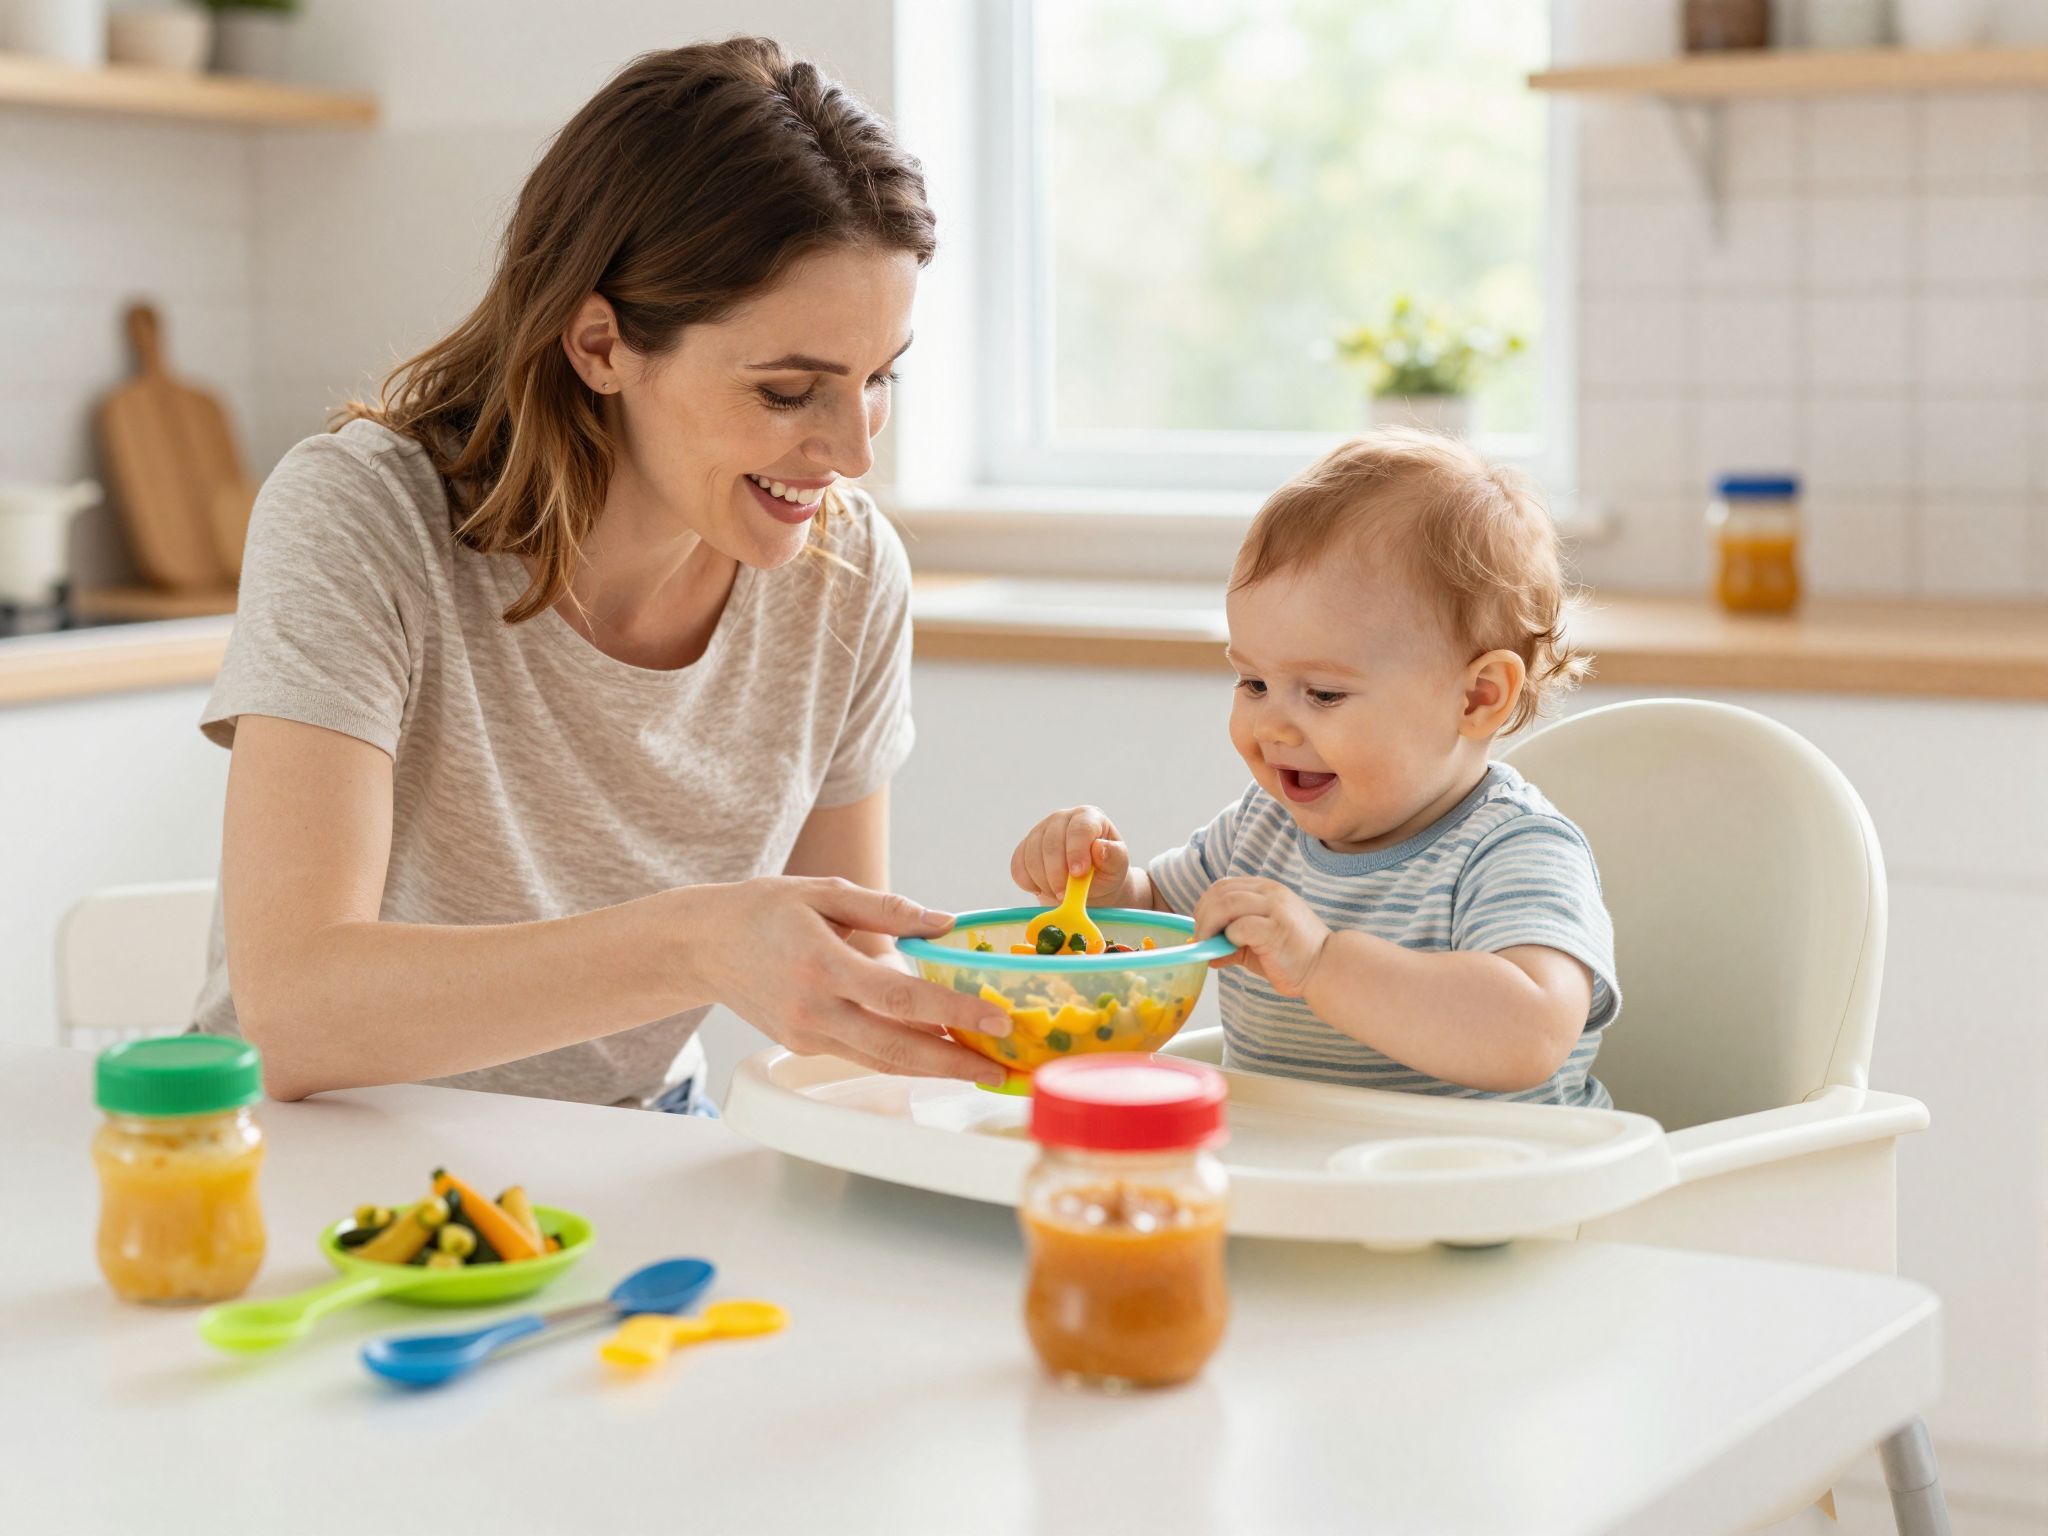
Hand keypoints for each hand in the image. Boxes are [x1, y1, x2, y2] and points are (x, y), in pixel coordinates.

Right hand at [688, 877, 1011, 1085]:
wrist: (703, 945)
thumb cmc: (764, 910)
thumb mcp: (825, 892)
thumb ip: (889, 909)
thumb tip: (945, 922)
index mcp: (821, 964)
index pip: (900, 996)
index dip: (952, 1012)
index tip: (996, 1018)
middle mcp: (813, 1009)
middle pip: (896, 1047)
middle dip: (955, 1062)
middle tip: (1003, 1067)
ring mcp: (807, 1034)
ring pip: (882, 1061)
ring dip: (936, 1067)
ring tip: (982, 1064)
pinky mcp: (804, 1045)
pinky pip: (863, 1054)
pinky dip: (903, 1055)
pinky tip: (937, 1048)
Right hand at [1010, 805, 1134, 907]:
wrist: (1089, 883)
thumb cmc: (1106, 871)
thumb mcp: (1117, 866)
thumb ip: (1114, 857)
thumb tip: (1099, 848)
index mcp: (1088, 817)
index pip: (1079, 829)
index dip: (1076, 852)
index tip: (1078, 875)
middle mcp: (1061, 818)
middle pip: (1051, 843)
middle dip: (1057, 874)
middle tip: (1066, 895)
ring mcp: (1040, 831)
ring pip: (1032, 856)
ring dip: (1044, 882)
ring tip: (1060, 894)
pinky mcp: (1024, 848)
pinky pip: (1017, 867)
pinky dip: (1028, 883)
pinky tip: (1043, 889)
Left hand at [1193, 877, 1331, 996]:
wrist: (1327, 967)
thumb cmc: (1293, 955)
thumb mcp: (1256, 944)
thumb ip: (1231, 941)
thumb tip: (1204, 951)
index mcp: (1266, 889)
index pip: (1223, 886)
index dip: (1204, 905)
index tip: (1200, 928)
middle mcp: (1270, 892)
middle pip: (1220, 892)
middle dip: (1202, 917)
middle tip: (1200, 940)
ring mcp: (1275, 908)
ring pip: (1225, 904)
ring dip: (1209, 926)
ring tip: (1208, 945)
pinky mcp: (1276, 928)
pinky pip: (1240, 927)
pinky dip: (1228, 938)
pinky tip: (1232, 950)